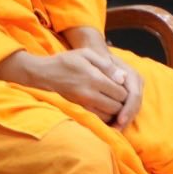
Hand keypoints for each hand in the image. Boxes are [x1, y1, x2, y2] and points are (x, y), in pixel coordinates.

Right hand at [0, 42, 141, 126]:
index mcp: (94, 78)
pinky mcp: (79, 109)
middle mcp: (90, 94)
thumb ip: (107, 65)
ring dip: (115, 110)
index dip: (127, 91)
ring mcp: (83, 104)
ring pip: (109, 115)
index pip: (121, 92)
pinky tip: (105, 107)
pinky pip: (98, 119)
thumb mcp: (88, 54)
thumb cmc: (69, 60)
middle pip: (117, 106)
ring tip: (114, 101)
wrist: (46, 73)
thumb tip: (123, 78)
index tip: (124, 86)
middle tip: (121, 95)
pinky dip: (105, 116)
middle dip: (123, 102)